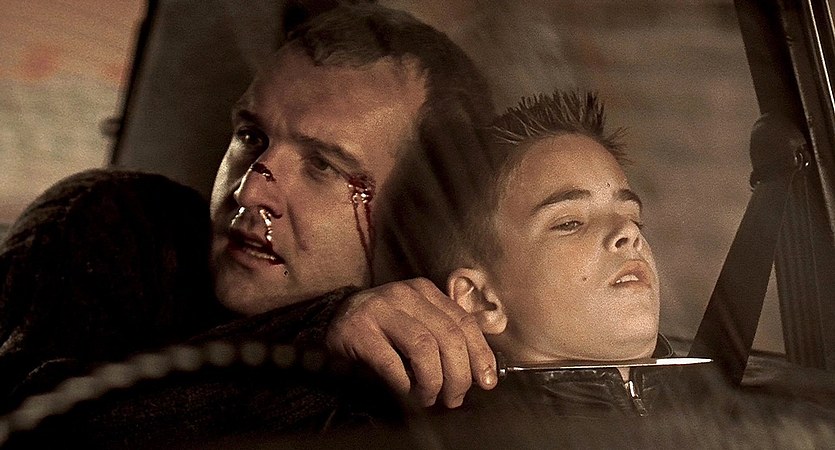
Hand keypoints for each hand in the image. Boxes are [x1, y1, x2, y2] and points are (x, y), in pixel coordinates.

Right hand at [325, 278, 496, 407]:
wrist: (330, 324)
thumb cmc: (381, 331)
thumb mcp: (416, 322)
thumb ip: (444, 335)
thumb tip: (480, 367)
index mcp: (424, 291)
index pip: (463, 321)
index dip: (480, 353)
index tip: (487, 380)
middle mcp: (404, 294)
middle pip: (448, 335)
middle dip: (459, 374)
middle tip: (455, 398)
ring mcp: (379, 310)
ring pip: (424, 347)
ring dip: (433, 381)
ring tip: (429, 398)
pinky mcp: (358, 331)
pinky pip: (392, 363)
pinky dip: (405, 384)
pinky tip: (407, 393)